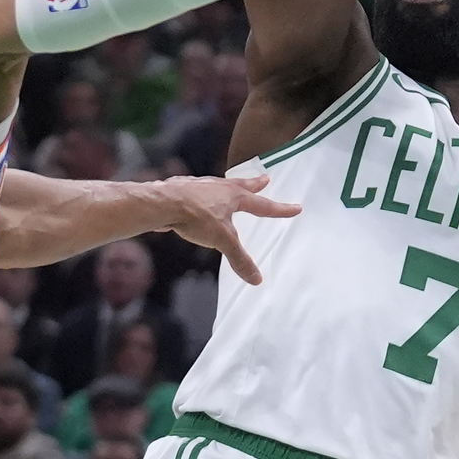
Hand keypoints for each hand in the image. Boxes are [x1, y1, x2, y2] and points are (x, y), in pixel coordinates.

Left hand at [154, 174, 300, 284]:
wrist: (162, 204)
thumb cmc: (195, 216)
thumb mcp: (222, 240)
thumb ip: (239, 259)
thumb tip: (257, 279)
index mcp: (233, 196)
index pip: (263, 205)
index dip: (280, 209)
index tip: (296, 208)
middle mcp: (219, 188)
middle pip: (242, 185)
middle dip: (255, 184)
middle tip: (265, 179)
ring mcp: (200, 187)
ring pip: (219, 186)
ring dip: (228, 187)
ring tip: (230, 188)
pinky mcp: (183, 191)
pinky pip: (199, 192)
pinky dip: (205, 195)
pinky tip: (199, 199)